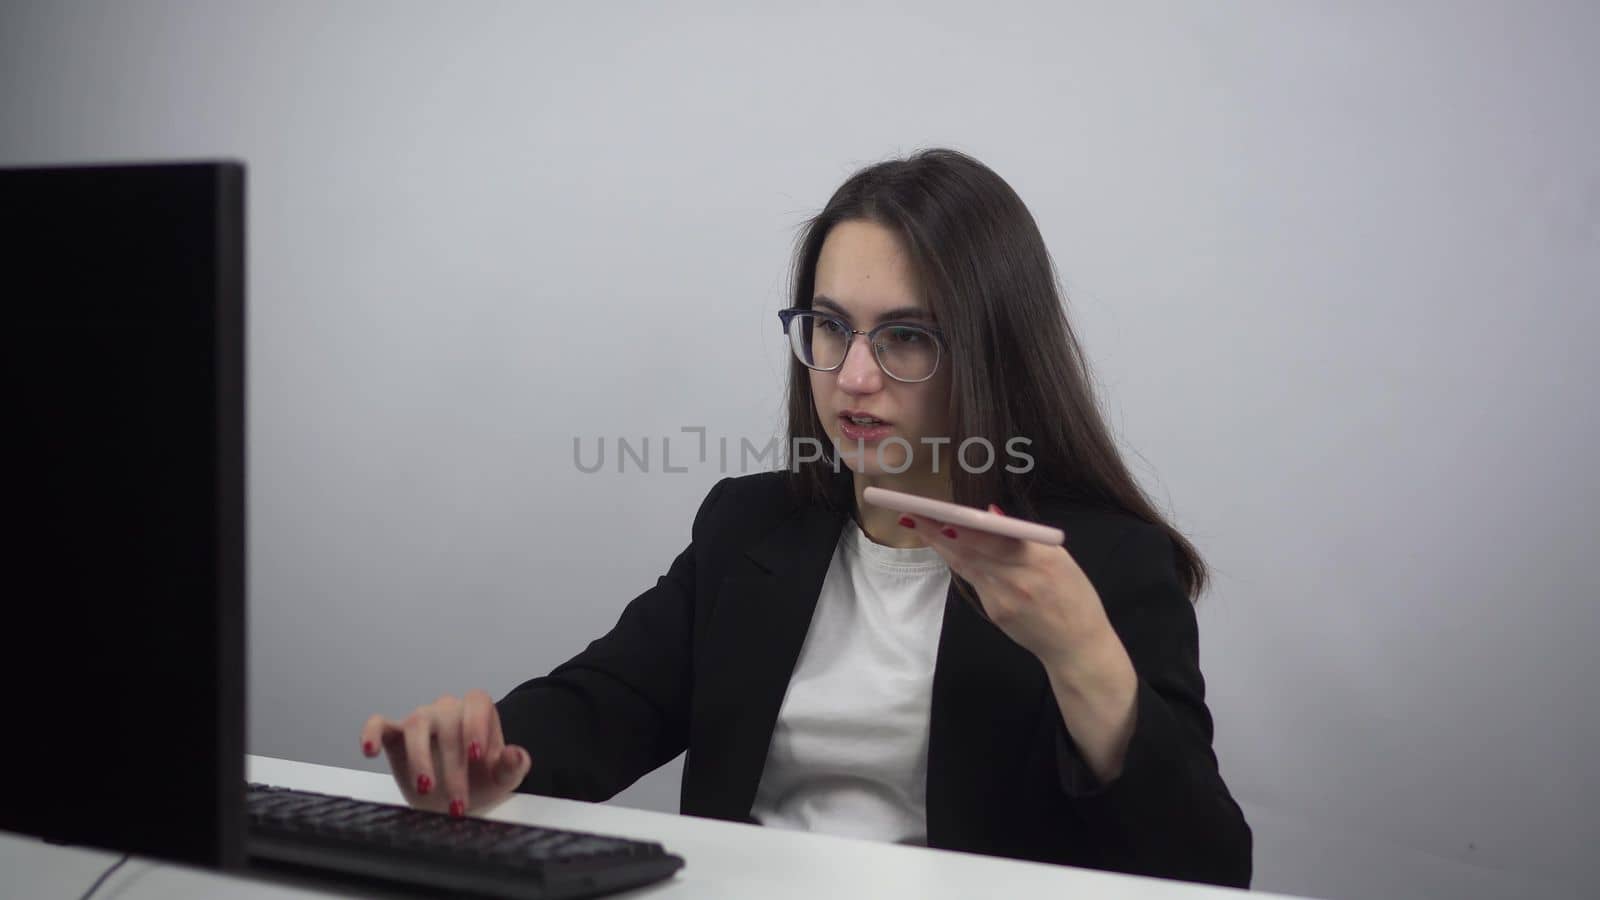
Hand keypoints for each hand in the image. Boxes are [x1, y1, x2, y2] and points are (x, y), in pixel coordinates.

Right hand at [360, 689, 531, 816]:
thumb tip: (516, 754)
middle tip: (458, 804)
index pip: (478, 703)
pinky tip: (369, 750)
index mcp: (477, 711)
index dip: (477, 724)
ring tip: (425, 788)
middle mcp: (447, 710)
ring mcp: (420, 720)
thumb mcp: (502, 778)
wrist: (455, 799)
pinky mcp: (394, 735)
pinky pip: (378, 724)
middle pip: (448, 724)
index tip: (477, 755)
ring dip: (420, 757)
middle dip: (453, 767)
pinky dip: (371, 733)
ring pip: (415, 724)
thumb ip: (512, 766)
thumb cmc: (482, 782)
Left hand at [899, 505, 1111, 669]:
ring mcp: (1003, 600)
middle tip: (911, 513)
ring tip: (917, 524)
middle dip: (938, 531)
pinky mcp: (995, 613)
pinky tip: (944, 547)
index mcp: (1039, 560)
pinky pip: (974, 582)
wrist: (1076, 646)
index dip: (965, 527)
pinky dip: (959, 562)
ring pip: (965, 566)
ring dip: (940, 544)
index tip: (941, 515)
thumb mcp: (1060, 558)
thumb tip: (990, 513)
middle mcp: (1017, 581)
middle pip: (970, 552)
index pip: (994, 539)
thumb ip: (1024, 535)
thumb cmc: (1074, 596)